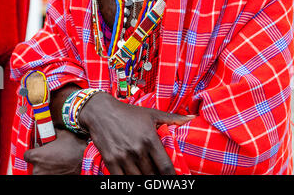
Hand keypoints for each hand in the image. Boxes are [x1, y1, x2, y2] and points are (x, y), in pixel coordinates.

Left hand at [24, 129, 86, 174]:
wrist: (84, 160)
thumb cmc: (73, 147)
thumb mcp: (62, 134)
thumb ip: (53, 131)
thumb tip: (51, 128)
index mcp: (37, 156)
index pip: (26, 155)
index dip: (32, 151)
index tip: (37, 149)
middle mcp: (38, 169)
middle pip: (33, 164)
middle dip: (39, 159)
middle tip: (48, 153)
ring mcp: (44, 176)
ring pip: (39, 170)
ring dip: (44, 166)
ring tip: (54, 160)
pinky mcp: (51, 179)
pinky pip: (47, 174)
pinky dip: (50, 170)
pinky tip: (58, 165)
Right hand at [79, 92, 193, 174]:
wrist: (101, 111)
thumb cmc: (129, 112)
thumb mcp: (151, 113)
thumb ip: (172, 118)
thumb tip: (192, 118)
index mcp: (150, 138)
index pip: (165, 167)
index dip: (172, 179)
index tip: (175, 181)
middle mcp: (137, 149)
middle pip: (152, 176)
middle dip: (157, 179)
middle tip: (159, 176)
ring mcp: (123, 157)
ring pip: (138, 179)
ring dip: (144, 180)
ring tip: (147, 174)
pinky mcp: (110, 161)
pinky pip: (121, 180)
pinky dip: (128, 181)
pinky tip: (133, 177)